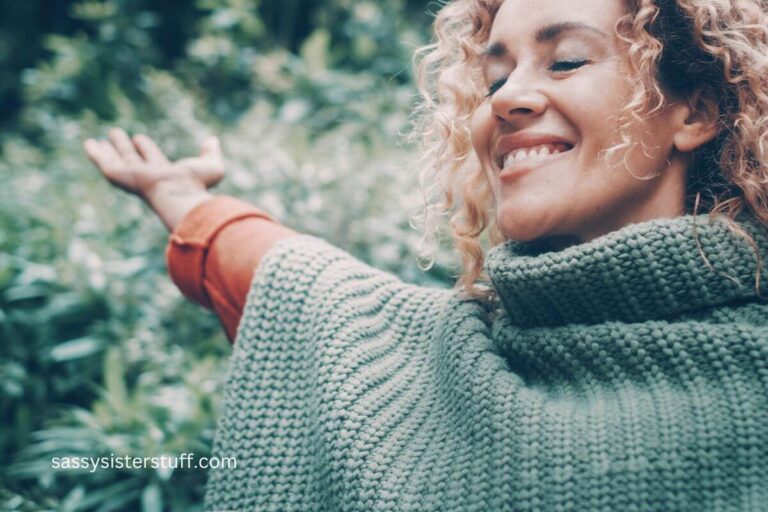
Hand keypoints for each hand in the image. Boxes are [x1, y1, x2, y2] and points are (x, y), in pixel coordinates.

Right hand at [83, 128, 224, 201]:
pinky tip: (88, 144)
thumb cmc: (197, 185)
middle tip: (116, 134)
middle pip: (132, 159)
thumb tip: (212, 140)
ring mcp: (133, 177)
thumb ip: (211, 153)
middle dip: (125, 147)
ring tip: (101, 139)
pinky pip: (105, 164)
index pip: (152, 159)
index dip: (145, 149)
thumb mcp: (212, 167)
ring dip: (109, 150)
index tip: (139, 139)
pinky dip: (96, 155)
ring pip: (118, 160)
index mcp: (165, 174)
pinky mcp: (120, 177)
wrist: (180, 195)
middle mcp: (147, 176)